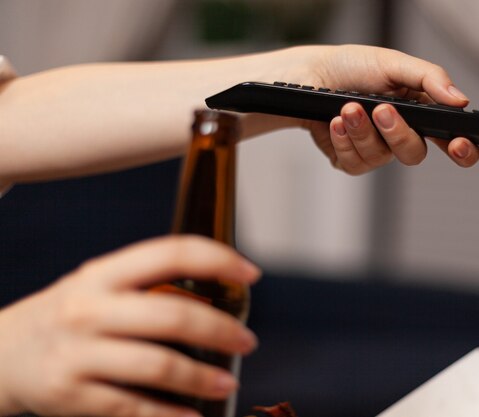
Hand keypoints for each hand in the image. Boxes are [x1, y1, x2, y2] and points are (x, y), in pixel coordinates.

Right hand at [0, 236, 259, 416]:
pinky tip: (194, 416)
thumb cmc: (69, 316)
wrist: (2, 354)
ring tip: (228, 381)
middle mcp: (88, 308)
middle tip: (248, 341)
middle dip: (220, 329)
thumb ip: (146, 284)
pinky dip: (171, 416)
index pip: (170, 252)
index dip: (218, 259)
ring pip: (158, 364)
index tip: (252, 274)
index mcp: (103, 273)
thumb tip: (217, 291)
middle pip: (172, 314)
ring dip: (202, 377)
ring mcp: (77, 353)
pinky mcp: (70, 395)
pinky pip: (133, 408)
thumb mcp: (99, 286)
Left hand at [268, 45, 478, 173]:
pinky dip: (343, 140)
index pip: (451, 140)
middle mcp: (400, 135)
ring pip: (380, 158)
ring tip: (347, 107)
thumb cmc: (352, 67)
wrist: (310, 76)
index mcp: (420, 112)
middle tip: (381, 109)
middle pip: (413, 153)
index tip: (458, 144)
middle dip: (396, 132)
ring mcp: (375, 150)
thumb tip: (460, 99)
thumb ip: (430, 78)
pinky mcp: (350, 160)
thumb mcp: (393, 63)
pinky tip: (335, 123)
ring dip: (361, 131)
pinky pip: (354, 164)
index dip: (463, 150)